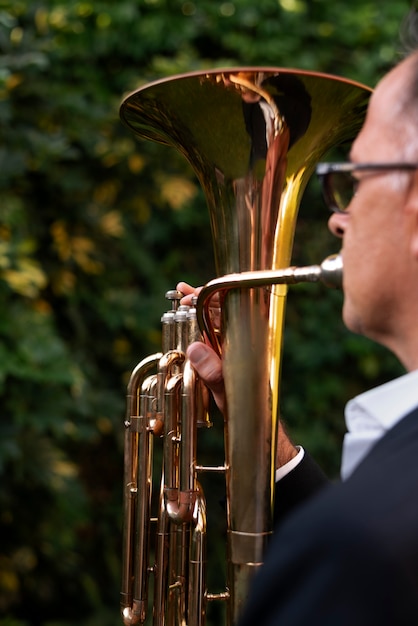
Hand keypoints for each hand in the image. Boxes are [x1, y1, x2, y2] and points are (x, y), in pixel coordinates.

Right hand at [177, 283, 296, 467]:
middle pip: (223, 311)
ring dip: (200, 309)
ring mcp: (236, 349)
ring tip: (183, 298)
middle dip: (203, 298)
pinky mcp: (229, 357)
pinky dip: (201, 326)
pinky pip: (214, 336)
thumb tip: (194, 348)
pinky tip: (189, 322)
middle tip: (182, 292)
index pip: (231, 309)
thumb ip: (213, 371)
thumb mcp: (227, 390)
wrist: (257, 425)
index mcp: (247, 343)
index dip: (211, 297)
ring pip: (217, 322)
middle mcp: (243, 342)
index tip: (192, 295)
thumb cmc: (248, 408)